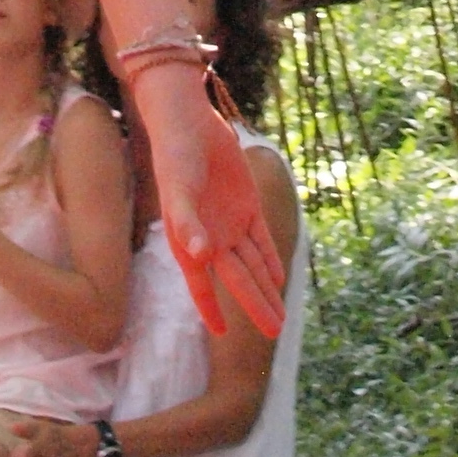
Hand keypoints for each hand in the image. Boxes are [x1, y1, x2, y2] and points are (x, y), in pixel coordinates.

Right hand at [132, 75, 284, 339]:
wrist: (191, 123)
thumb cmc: (176, 156)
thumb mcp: (179, 189)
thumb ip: (187, 223)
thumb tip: (200, 257)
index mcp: (189, 241)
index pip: (201, 285)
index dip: (209, 309)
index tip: (220, 334)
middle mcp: (211, 237)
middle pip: (238, 280)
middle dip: (256, 307)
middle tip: (275, 333)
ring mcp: (231, 222)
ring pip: (253, 265)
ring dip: (267, 289)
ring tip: (281, 317)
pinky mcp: (247, 204)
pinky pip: (262, 239)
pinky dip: (270, 259)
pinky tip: (278, 279)